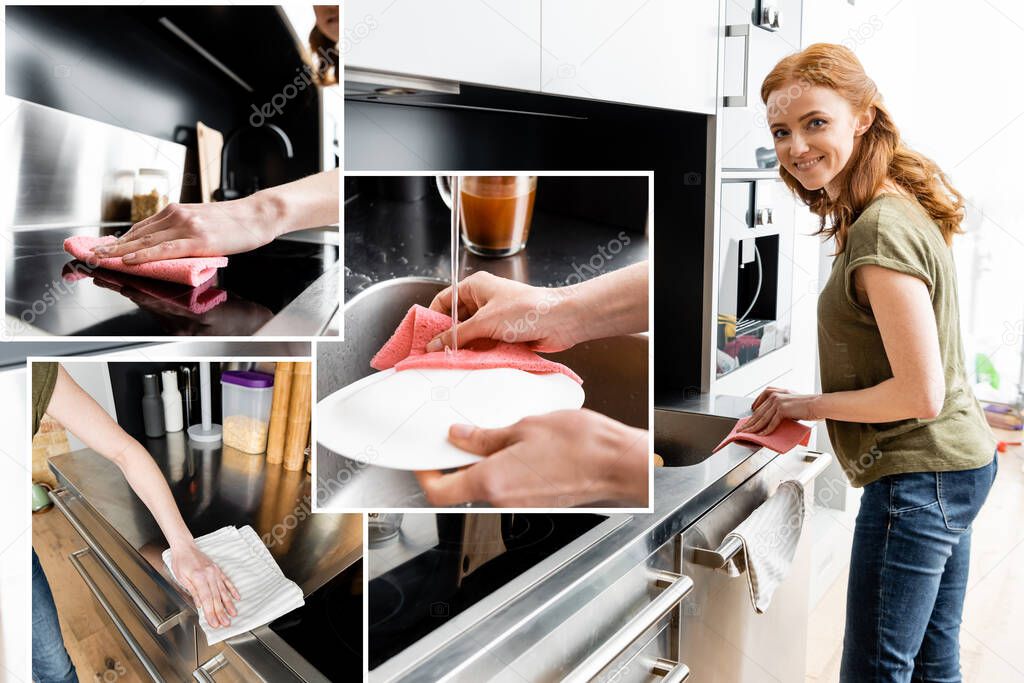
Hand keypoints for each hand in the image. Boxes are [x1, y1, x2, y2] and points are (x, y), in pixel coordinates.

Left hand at [91, 194, 284, 263]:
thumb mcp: (204, 221)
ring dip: (121, 252)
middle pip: (138, 234)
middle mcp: (177, 215)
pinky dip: (144, 255)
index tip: (105, 247)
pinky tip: (130, 260)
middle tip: (92, 254)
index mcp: (177, 211)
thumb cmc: (236, 222)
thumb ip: (184, 230)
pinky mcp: (197, 240)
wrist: (258, 215)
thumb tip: (169, 246)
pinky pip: (164, 249)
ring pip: (146, 242)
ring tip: (103, 259)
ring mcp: (187, 226)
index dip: (121, 239)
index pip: (142, 227)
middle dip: (113, 246)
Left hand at [170, 542, 239, 627]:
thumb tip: (200, 605)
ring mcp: (215, 572)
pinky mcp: (218, 570)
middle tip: (225, 623)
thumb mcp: (181, 578)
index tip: (214, 623)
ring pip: (223, 591)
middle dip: (221, 612)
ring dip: (229, 604)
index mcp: (199, 577)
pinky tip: (236, 597)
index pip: (206, 599)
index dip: (211, 612)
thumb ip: (193, 592)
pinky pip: (227, 581)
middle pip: (216, 597)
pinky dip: (232, 590)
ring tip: (233, 614)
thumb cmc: (180, 562)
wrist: (185, 546)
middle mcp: (209, 575)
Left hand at [415, 409, 648, 506]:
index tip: (424, 457)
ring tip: (494, 434)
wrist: (619, 463)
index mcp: (492, 481)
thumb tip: (460, 437)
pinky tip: (518, 446)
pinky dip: (504, 467)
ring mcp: (522, 503)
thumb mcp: (525, 427)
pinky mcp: (538, 500)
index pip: (439, 491)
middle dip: (455, 463)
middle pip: (462, 488)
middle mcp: (503, 499)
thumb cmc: (581, 445)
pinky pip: (509, 486)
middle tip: (457, 436)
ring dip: (482, 463)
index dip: (425, 474)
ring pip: (487, 486)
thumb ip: (486, 436)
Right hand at [425, 271, 582, 352]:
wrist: (561, 321)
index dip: (432, 318)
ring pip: (470, 335)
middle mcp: (484, 301)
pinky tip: (470, 364)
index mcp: (476, 287)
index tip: (423, 337)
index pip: (444, 300)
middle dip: (447, 337)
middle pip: (455, 321)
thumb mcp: (485, 322)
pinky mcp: (504, 334)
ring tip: (451, 362)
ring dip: (463, 348)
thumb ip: (457, 335)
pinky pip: (484, 345)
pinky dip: (477, 354)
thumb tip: (435, 345)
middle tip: (434, 355)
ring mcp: (494, 318)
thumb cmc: (527, 309)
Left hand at [744, 387, 821, 434]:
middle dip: (748, 422)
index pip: (759, 403)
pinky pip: (771, 423)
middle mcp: (775, 396)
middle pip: (758, 412)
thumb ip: (779, 408)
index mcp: (776, 392)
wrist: (818, 405)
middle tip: (741, 429)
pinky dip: (765, 431)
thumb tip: (771, 419)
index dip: (752, 413)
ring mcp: (778, 402)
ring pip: (762, 418)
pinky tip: (760, 435)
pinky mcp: (782, 409)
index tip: (746, 420)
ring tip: (746, 434)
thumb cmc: (808, 406)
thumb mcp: (790, 403)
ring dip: (753, 428)